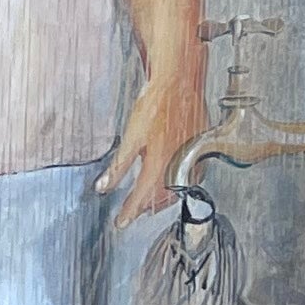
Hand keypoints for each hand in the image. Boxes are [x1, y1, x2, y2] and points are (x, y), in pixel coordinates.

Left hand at [96, 74, 207, 210]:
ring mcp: (193, 156)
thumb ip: (119, 165)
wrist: (180, 80)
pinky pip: (193, 174)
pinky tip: (176, 180)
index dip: (130, 211)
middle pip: (163, 196)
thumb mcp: (131, 135)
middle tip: (134, 214)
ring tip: (152, 203)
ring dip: (165, 198)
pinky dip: (181, 183)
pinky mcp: (201, 147)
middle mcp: (179, 164)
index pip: (143, 197)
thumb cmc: (155, 104)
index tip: (121, 223)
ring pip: (179, 187)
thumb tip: (103, 188)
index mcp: (160, 163)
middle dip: (147, 207)